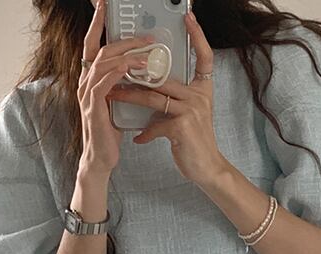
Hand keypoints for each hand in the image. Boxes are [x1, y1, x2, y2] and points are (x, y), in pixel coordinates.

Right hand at [77, 0, 156, 175]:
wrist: (101, 159)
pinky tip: (132, 67)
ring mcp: (87, 94)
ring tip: (148, 52)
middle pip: (101, 49)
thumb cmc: (109, 133)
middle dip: (123, 38)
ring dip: (127, 54)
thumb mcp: (117, 103)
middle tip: (147, 36)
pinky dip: (119, 71)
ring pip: (104, 62)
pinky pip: (104, 82)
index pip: (93, 46)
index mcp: (91, 80)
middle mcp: (85, 83)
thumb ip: (122, 85)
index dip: (98, 25)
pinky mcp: (93, 106)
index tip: (105, 7)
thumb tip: (140, 70)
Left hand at [106, 10, 225, 185]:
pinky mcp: (181, 127)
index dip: (198, 36)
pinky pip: (155, 124)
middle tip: (116, 70)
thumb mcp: (188, 115)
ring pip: (153, 97)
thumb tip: (151, 90)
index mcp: (202, 89)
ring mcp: (191, 110)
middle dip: (137, 74)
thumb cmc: (194, 142)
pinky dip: (144, 132)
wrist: (207, 168)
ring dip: (130, 97)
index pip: (204, 56)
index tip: (189, 18)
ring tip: (113, 96)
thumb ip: (174, 100)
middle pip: (163, 77)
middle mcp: (199, 96)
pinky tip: (138, 137)